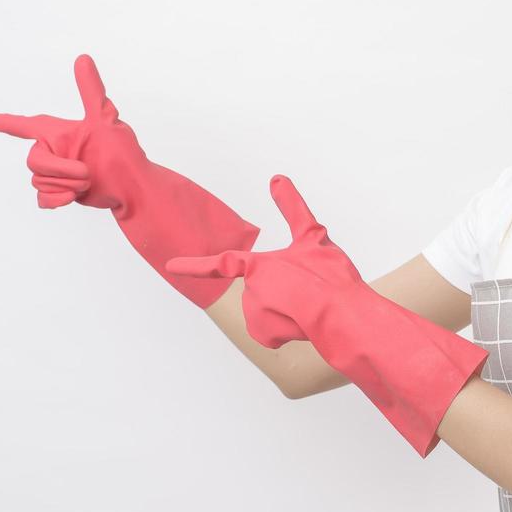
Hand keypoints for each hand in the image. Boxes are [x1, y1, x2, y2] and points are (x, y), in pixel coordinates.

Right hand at [0, 53, 144, 210]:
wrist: (132, 189)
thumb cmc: (124, 153)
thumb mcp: (106, 120)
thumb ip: (91, 92)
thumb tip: (82, 58)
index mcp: (57, 132)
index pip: (20, 125)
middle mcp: (52, 150)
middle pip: (33, 162)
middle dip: (60, 171)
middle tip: (87, 173)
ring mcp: (54, 172)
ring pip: (38, 182)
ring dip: (66, 186)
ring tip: (88, 181)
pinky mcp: (58, 192)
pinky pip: (42, 199)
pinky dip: (57, 200)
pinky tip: (73, 197)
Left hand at [166, 173, 360, 347]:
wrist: (340, 312)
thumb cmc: (328, 276)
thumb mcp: (312, 236)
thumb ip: (292, 208)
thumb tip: (276, 177)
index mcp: (258, 265)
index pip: (221, 264)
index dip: (195, 265)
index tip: (171, 267)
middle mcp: (250, 289)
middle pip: (264, 294)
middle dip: (285, 296)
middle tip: (308, 293)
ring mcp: (254, 312)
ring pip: (268, 313)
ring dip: (287, 313)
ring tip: (308, 308)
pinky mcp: (262, 332)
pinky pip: (272, 333)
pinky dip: (287, 331)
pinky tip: (303, 325)